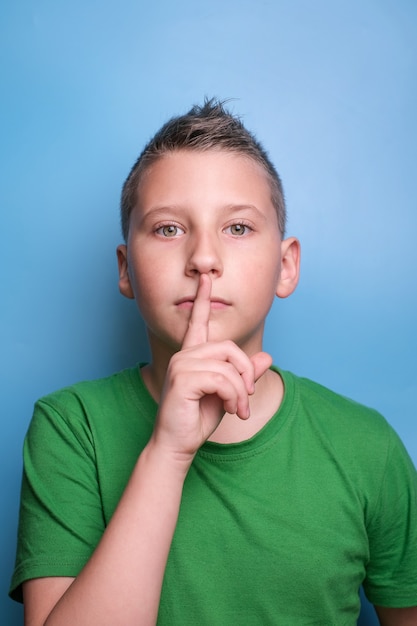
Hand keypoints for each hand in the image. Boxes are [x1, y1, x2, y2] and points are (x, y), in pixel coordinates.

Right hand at [150, 274, 271, 465]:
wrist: (178, 444)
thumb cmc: (197, 419)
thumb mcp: (228, 394)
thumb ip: (244, 375)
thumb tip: (266, 357)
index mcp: (192, 355)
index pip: (198, 321)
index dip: (202, 300)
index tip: (205, 279)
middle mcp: (185, 355)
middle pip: (229, 348)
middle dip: (245, 374)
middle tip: (247, 397)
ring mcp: (181, 364)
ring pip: (228, 366)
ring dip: (240, 392)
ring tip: (238, 409)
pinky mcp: (182, 379)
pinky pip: (222, 378)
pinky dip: (232, 396)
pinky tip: (229, 408)